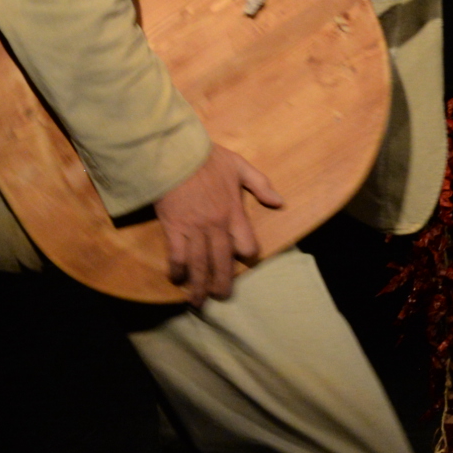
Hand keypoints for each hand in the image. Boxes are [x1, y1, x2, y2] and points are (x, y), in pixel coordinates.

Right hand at [152, 145, 286, 305]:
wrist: (173, 152)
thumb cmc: (206, 157)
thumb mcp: (239, 165)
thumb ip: (261, 184)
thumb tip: (279, 202)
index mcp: (233, 212)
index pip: (246, 244)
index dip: (247, 254)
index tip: (244, 259)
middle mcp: (216, 226)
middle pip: (222, 262)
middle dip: (221, 283)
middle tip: (221, 297)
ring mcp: (194, 229)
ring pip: (199, 264)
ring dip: (199, 285)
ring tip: (198, 301)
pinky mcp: (173, 228)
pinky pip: (176, 255)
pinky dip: (177, 270)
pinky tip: (176, 279)